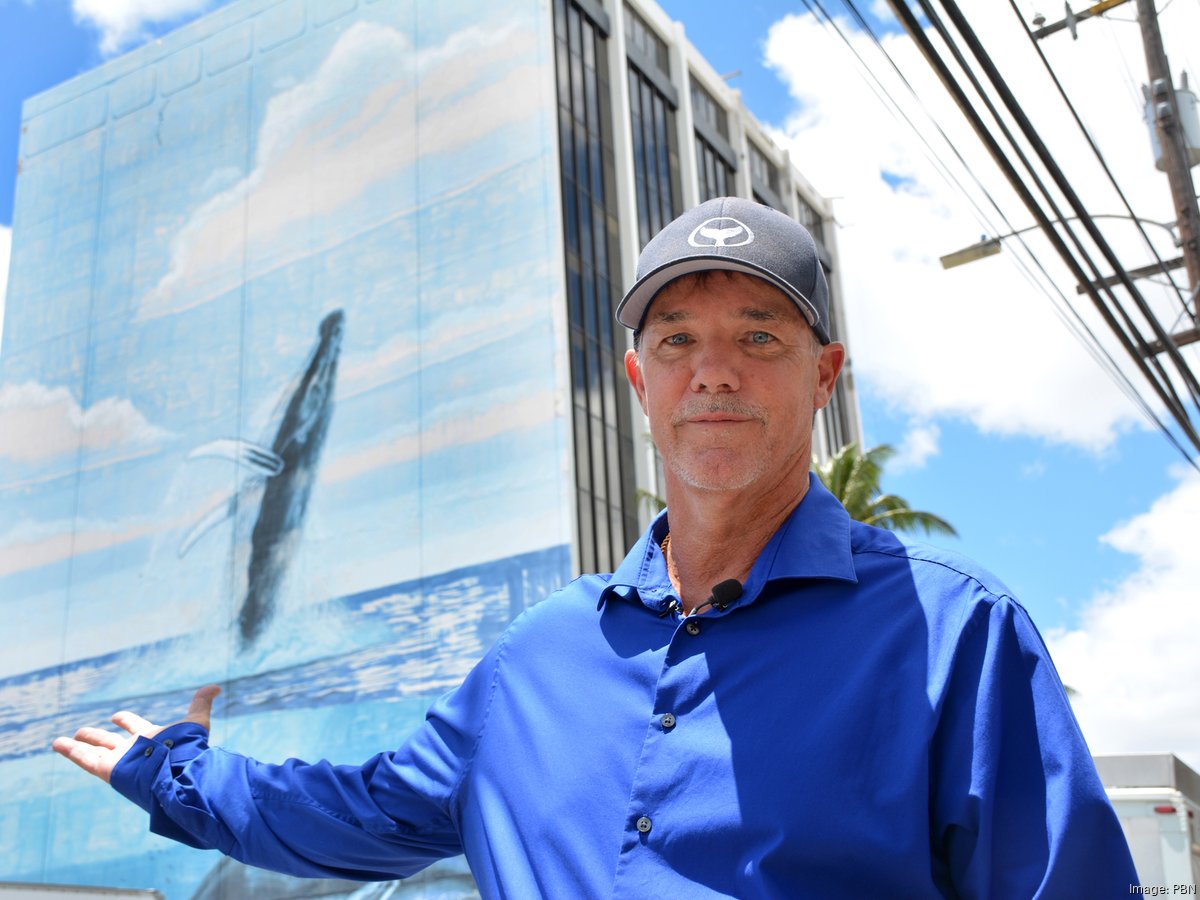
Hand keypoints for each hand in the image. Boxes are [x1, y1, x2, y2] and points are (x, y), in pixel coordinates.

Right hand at [52, 685, 220, 782]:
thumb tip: (216, 686)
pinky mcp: (109, 769)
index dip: (127, 720)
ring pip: (94, 751)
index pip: (136, 727)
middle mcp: (134, 751)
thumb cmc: (189, 749)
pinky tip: (58, 744)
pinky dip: (71, 752)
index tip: (117, 715)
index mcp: (151, 739)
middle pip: (110, 742)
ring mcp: (120, 761)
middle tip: (82, 730)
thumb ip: (202, 703)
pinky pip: (85, 759)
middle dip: (97, 736)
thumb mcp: (196, 722)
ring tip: (60, 741)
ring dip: (78, 745)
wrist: (180, 774)